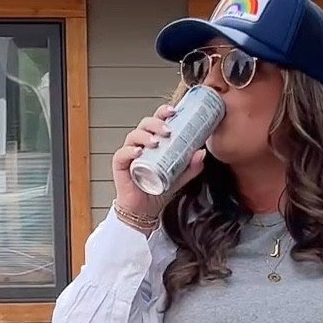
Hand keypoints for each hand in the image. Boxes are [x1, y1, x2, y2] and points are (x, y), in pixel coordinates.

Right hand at [111, 104, 205, 220]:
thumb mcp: (179, 177)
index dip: (163, 113)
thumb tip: (202, 152)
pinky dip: (129, 151)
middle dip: (156, 124)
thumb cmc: (157, 189)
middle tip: (168, 131)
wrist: (144, 210)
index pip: (157, 121)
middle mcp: (140, 144)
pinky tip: (138, 152)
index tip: (174, 111)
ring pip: (133, 136)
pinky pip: (122, 154)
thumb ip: (191, 167)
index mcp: (154, 142)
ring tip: (155, 142)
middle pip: (144, 124)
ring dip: (144, 136)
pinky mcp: (120, 165)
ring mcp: (129, 153)